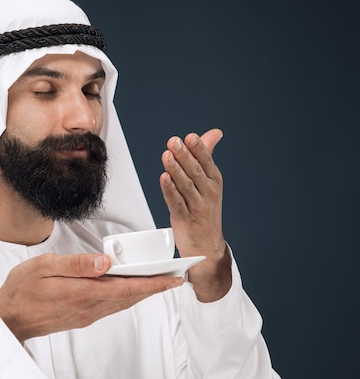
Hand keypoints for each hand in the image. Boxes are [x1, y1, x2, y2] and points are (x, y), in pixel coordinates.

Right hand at [0, 253, 183, 341]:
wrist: (9, 318)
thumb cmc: (22, 290)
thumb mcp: (44, 268)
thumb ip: (76, 264)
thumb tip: (105, 261)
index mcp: (82, 292)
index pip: (126, 288)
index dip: (153, 284)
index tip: (173, 279)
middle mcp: (89, 307)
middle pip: (130, 297)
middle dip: (155, 288)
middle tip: (176, 278)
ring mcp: (86, 314)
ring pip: (123, 303)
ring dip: (143, 293)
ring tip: (160, 282)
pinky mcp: (82, 316)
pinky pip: (112, 307)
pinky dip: (127, 297)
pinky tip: (130, 290)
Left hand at [159, 128, 230, 300]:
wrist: (206, 245)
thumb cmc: (205, 209)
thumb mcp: (209, 182)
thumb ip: (206, 155)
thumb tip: (214, 133)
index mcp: (214, 181)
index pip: (206, 161)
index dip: (198, 149)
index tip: (190, 137)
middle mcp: (208, 193)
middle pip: (194, 171)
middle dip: (184, 155)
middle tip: (174, 141)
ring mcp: (197, 206)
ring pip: (185, 185)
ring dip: (175, 169)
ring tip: (167, 156)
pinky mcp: (185, 219)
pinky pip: (176, 202)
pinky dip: (169, 190)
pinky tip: (164, 178)